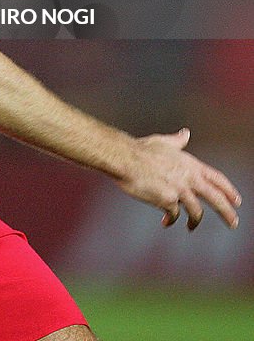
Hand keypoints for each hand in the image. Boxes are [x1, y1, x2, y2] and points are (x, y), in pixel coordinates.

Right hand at [118, 128, 241, 229]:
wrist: (124, 158)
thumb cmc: (140, 149)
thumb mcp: (163, 142)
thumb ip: (177, 141)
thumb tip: (186, 133)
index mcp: (190, 164)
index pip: (217, 179)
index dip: (229, 190)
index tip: (237, 201)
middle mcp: (189, 177)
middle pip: (216, 199)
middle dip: (227, 213)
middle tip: (233, 223)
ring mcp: (180, 190)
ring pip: (196, 212)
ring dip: (194, 222)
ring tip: (191, 227)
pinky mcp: (167, 201)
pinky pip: (173, 215)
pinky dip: (171, 220)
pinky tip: (166, 222)